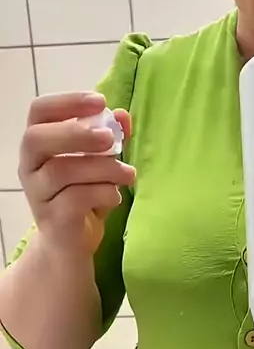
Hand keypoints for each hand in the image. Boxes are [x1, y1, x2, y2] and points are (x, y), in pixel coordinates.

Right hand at [19, 92, 134, 255]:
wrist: (71, 247)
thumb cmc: (83, 196)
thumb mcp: (99, 164)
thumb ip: (111, 138)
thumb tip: (123, 116)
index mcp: (38, 145)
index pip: (39, 112)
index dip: (67, 102)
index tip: (100, 102)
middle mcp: (30, 167)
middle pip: (37, 139)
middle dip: (77, 134)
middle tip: (110, 138)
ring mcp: (37, 195)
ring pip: (61, 171)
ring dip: (102, 168)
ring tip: (128, 174)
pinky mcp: (52, 220)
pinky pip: (75, 199)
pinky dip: (102, 193)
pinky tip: (116, 196)